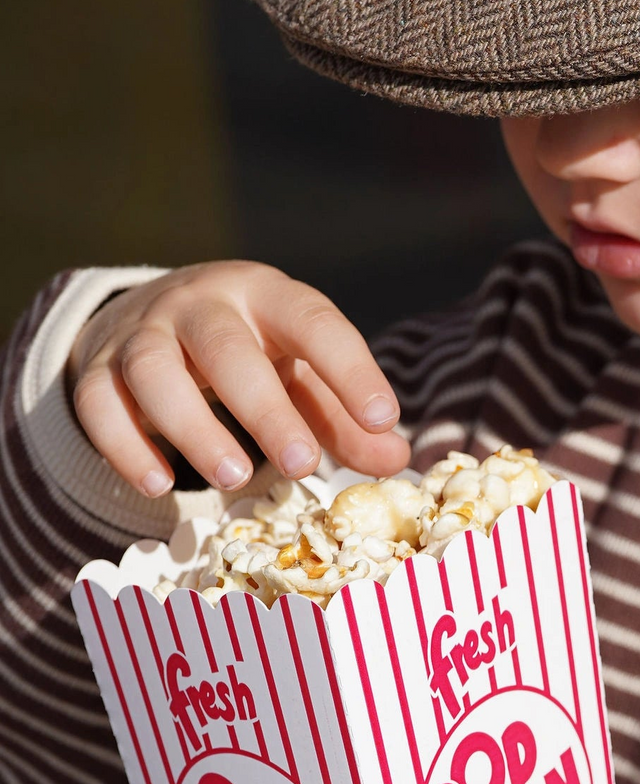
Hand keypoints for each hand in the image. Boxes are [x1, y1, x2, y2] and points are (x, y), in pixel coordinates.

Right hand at [68, 262, 410, 498]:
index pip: (312, 321)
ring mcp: (143, 333)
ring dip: (191, 427)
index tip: (383, 418)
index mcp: (265, 297)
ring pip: (154, 371)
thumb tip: (396, 457)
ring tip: (234, 477)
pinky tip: (156, 485)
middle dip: (264, 408)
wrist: (154, 316)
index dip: (349, 369)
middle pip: (225, 348)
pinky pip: (100, 403)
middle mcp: (200, 305)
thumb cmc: (253, 354)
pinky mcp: (101, 368)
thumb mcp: (303, 374)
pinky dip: (124, 445)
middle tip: (301, 464)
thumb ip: (344, 418)